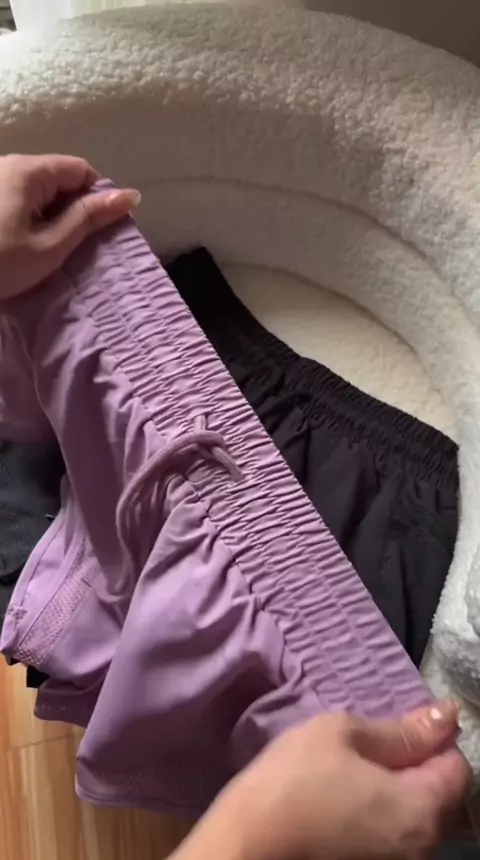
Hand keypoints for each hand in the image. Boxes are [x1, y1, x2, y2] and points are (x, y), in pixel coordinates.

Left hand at [0, 153, 139, 298]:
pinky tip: (20, 244)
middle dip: (72, 207)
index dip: (98, 197)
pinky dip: (28, 217)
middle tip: (72, 246)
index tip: (101, 231)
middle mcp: (7, 163)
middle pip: (57, 176)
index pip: (80, 169)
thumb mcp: (49, 247)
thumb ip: (88, 218)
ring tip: (45, 248)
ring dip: (49, 215)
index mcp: (27, 170)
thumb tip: (129, 196)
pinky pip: (16, 196)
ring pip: (36, 188)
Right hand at [177, 703, 470, 859]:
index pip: (458, 765)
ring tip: (356, 768)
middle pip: (443, 794)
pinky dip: (385, 809)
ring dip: (401, 786)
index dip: (434, 738)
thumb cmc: (294, 779)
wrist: (249, 841)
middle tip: (372, 743)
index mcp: (421, 808)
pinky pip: (397, 831)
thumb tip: (447, 716)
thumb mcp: (343, 734)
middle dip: (419, 764)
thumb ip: (401, 730)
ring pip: (419, 814)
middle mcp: (422, 845)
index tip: (400, 725)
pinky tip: (349, 795)